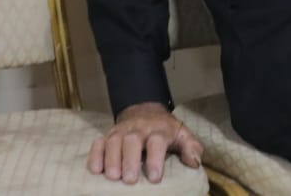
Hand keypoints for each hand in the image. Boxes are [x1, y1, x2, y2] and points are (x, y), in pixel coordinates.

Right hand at [87, 101, 202, 184]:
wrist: (145, 110)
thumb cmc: (165, 130)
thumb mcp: (182, 135)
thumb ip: (191, 148)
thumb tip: (195, 162)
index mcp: (159, 130)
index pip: (157, 142)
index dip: (155, 159)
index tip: (154, 178)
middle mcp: (139, 129)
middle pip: (133, 140)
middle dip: (130, 160)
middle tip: (129, 180)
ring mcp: (121, 131)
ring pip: (114, 141)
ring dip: (112, 159)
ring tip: (112, 177)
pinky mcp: (108, 135)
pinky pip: (99, 142)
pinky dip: (95, 154)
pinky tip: (95, 170)